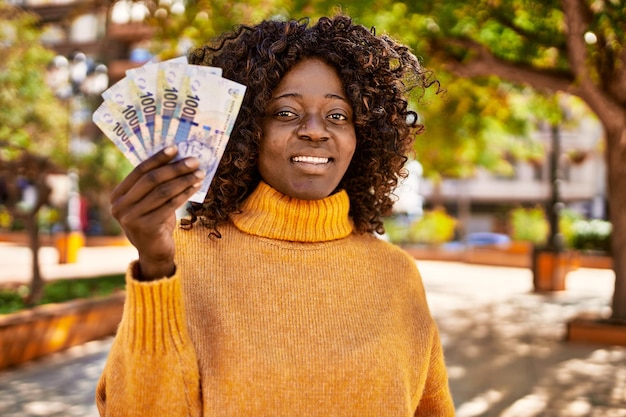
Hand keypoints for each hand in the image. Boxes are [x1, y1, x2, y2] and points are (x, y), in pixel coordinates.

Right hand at [110, 146, 205, 279]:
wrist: (155, 252)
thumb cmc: (155, 221)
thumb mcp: (149, 202)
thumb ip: (154, 184)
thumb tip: (177, 157)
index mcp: (117, 196)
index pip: (139, 171)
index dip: (158, 158)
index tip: (175, 147)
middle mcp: (119, 207)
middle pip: (152, 180)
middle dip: (175, 168)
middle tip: (194, 160)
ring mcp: (131, 218)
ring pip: (163, 192)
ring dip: (184, 180)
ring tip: (200, 173)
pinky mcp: (146, 228)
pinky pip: (170, 205)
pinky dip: (185, 194)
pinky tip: (196, 187)